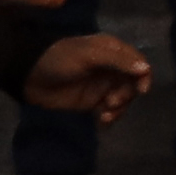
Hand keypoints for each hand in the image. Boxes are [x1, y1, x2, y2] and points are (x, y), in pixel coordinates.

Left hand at [20, 33, 152, 117]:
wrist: (29, 76)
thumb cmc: (60, 59)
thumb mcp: (89, 55)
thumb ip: (118, 61)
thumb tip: (146, 68)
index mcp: (113, 52)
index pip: (139, 63)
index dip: (144, 76)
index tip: (141, 90)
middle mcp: (111, 68)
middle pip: (133, 85)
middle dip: (126, 96)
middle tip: (111, 102)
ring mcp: (102, 86)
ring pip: (123, 100)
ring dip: (119, 109)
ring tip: (104, 115)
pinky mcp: (92, 102)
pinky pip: (109, 112)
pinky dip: (109, 118)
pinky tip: (101, 123)